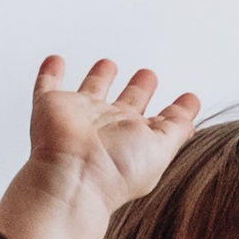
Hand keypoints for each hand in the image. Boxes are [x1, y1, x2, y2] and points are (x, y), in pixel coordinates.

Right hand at [25, 54, 199, 216]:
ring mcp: (79, 116)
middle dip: (138, 88)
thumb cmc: (116, 170)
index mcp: (133, 136)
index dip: (172, 110)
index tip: (187, 99)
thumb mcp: (161, 149)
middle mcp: (108, 126)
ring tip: (108, 64)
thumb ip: (176, 129)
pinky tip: (54, 61)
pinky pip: (48, 85)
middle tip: (147, 75)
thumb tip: (190, 111)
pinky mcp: (51, 107)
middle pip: (125, 103)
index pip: (157, 121)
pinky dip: (49, 73)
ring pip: (90, 91)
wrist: (74, 177)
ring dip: (99, 77)